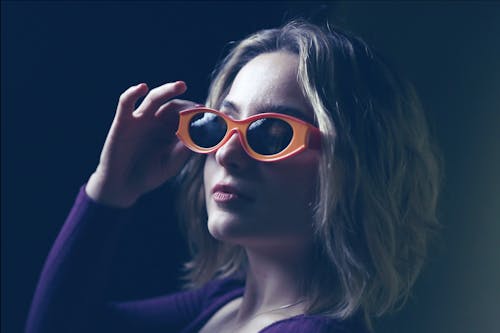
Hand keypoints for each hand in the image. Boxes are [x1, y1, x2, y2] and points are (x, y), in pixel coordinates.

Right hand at [86, 81, 195, 207]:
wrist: (123, 185)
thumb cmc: (148, 175)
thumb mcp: (170, 165)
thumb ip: (182, 152)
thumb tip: (197, 137)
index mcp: (170, 130)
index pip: (186, 116)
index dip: (197, 115)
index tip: (209, 117)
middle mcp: (157, 121)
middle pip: (173, 106)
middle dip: (187, 104)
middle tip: (199, 107)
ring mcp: (140, 119)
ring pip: (154, 98)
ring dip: (167, 90)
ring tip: (181, 86)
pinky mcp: (123, 121)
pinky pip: (126, 102)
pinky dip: (132, 92)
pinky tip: (142, 88)